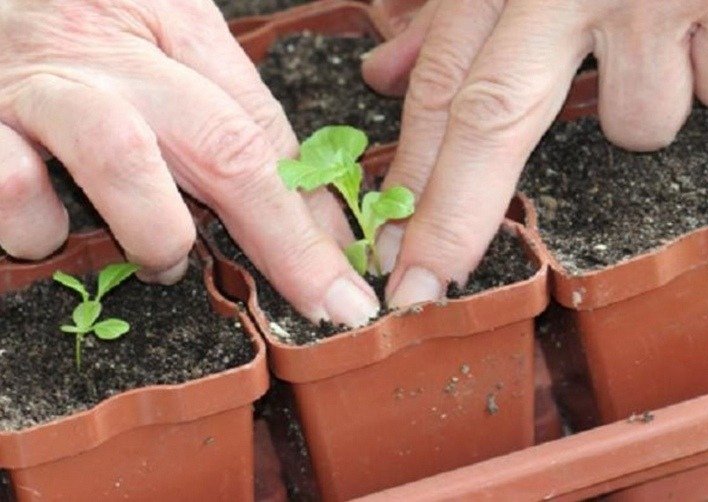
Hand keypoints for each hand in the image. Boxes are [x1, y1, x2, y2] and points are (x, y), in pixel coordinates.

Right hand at [0, 0, 377, 325]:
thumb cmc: (82, 26)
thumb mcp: (167, 46)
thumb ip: (233, 120)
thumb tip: (310, 220)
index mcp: (174, 25)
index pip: (264, 131)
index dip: (309, 220)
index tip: (343, 289)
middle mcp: (114, 49)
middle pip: (221, 144)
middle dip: (279, 240)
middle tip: (313, 300)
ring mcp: (40, 84)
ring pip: (123, 158)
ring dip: (156, 231)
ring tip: (157, 256)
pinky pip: (11, 185)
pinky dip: (38, 225)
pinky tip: (46, 228)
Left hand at [362, 0, 707, 306]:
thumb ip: (457, 13)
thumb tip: (385, 73)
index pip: (441, 85)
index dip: (412, 176)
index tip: (390, 252)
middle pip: (494, 119)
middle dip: (454, 218)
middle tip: (419, 286)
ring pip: (640, 121)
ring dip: (654, 93)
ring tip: (674, 21)